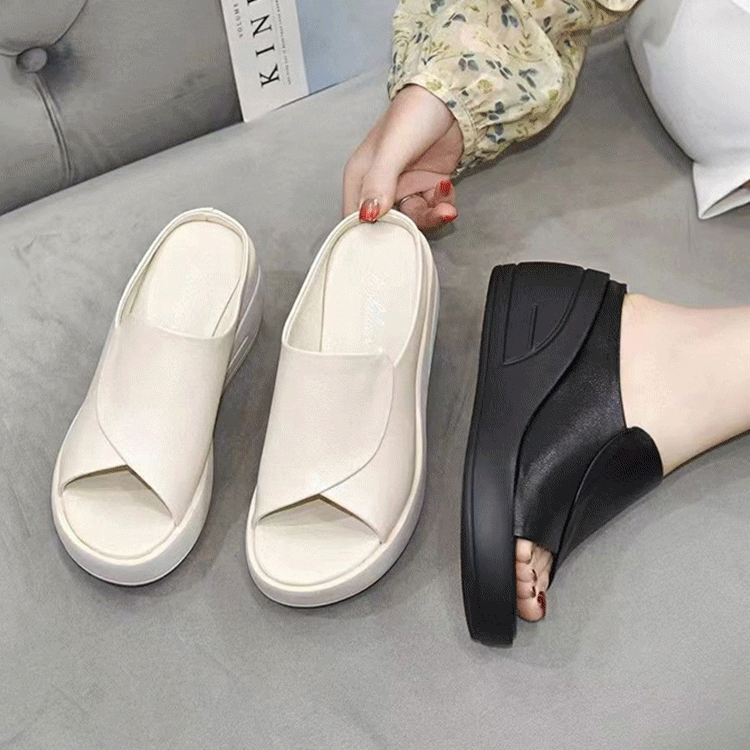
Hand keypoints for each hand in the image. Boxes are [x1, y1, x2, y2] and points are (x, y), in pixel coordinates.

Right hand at [343, 84, 463, 231]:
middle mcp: (379, 186)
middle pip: (386, 224)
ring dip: (431, 217)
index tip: (387, 240)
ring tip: (446, 208)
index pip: (354, 218)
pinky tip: (447, 188)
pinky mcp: (428, 186)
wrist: (452, 96)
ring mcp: (406, 187)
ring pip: (413, 220)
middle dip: (408, 228)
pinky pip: (433, 209)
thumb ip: (378, 183)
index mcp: (360, 177)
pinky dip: (442, 205)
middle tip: (425, 220)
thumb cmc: (413, 114)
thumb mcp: (391, 150)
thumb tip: (368, 216)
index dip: (367, 233)